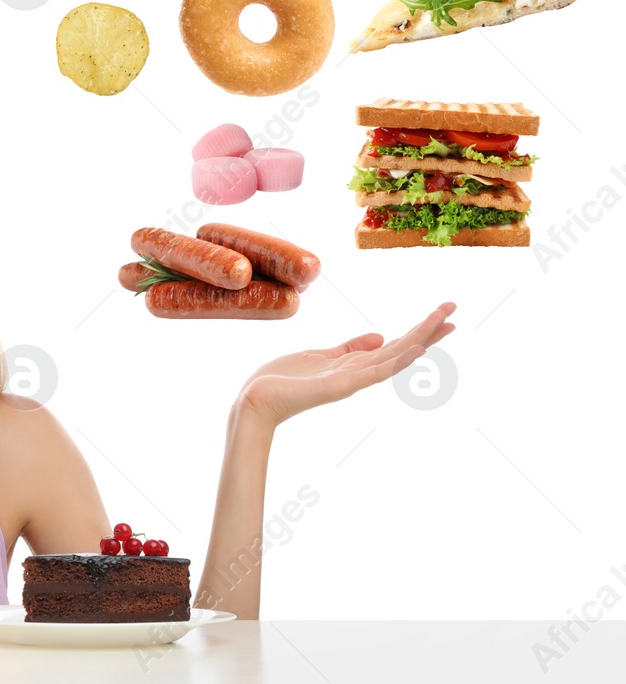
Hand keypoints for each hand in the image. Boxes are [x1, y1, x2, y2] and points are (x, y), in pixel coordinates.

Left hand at [237, 302, 456, 428]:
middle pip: (401, 348)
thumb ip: (349, 349)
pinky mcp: (340, 386)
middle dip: (428, 330)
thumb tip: (381, 336)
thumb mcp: (319, 356)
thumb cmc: (282, 381)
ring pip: (394, 356)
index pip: (394, 344)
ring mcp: (352, 381)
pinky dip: (396, 360)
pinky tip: (416, 348)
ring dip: (420, 338)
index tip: (442, 314)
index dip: (419, 330)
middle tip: (455, 310)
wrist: (256, 401)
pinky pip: (374, 372)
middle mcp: (358, 373)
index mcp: (353, 364)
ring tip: (445, 321)